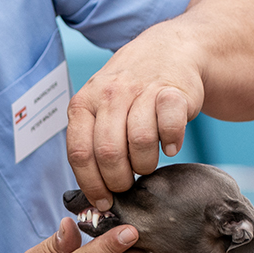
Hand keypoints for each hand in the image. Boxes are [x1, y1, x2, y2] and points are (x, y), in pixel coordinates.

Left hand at [65, 37, 204, 210]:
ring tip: (147, 162)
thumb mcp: (99, 107)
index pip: (80, 153)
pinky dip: (172, 143)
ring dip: (145, 164)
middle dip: (119, 180)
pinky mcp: (173, 91)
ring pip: (140, 142)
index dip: (91, 184)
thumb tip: (90, 193)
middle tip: (127, 185)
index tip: (103, 201)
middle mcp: (109, 94)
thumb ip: (90, 140)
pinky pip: (170, 127)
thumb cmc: (130, 91)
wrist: (170, 51)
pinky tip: (170, 146)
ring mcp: (142, 90)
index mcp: (84, 103)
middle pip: (109, 153)